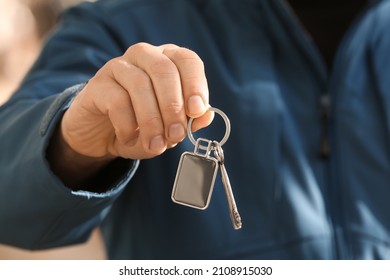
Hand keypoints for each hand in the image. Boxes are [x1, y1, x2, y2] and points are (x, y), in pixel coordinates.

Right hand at [61, 43, 212, 160]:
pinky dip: (128, 125)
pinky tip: (129, 138)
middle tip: (176, 135)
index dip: (195, 85)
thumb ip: (189, 120)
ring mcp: (119, 66)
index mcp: (169, 61)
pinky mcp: (98, 83)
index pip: (187, 61)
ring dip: (152, 121)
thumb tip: (206, 115)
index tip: (196, 111)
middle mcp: (145, 56)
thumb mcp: (169, 126)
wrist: (102, 135)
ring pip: (140, 85)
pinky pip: (117, 100)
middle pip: (164, 70)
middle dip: (173, 107)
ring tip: (155, 145)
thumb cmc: (142, 125)